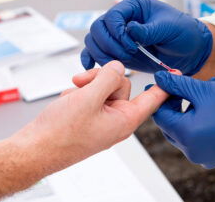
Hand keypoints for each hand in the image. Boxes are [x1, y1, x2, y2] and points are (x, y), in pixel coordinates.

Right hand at [11, 61, 169, 170]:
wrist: (35, 148)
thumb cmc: (61, 133)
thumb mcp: (88, 99)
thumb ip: (107, 79)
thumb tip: (117, 67)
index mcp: (124, 120)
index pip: (151, 99)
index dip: (164, 84)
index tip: (178, 73)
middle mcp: (116, 119)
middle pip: (122, 85)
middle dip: (101, 80)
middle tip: (82, 85)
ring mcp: (102, 117)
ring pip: (104, 87)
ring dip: (88, 86)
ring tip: (72, 96)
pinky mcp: (90, 115)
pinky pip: (92, 94)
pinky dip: (80, 93)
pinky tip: (69, 102)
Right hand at [81, 0, 212, 74]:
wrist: (188, 51)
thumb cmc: (182, 33)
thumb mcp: (169, 28)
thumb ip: (149, 30)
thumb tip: (130, 29)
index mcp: (133, 6)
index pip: (112, 16)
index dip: (117, 33)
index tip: (132, 46)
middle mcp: (122, 19)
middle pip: (98, 28)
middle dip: (109, 45)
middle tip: (127, 56)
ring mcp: (117, 35)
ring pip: (94, 41)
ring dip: (102, 54)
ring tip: (120, 65)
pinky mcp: (116, 50)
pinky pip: (95, 51)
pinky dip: (91, 58)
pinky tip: (91, 66)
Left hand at [152, 71, 214, 167]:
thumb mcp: (205, 90)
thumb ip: (178, 84)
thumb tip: (159, 78)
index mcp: (186, 135)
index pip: (160, 115)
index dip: (160, 96)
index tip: (164, 82)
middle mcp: (190, 150)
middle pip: (171, 124)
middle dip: (175, 103)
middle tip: (183, 85)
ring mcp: (202, 156)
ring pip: (184, 130)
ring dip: (189, 109)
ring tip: (204, 90)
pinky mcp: (213, 156)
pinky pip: (197, 137)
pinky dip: (199, 121)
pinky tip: (211, 106)